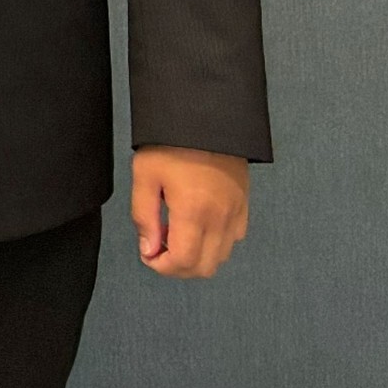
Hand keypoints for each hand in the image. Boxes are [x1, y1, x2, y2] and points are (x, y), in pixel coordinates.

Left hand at [131, 145, 250, 278]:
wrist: (207, 119)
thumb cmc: (170, 144)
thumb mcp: (145, 175)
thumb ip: (144, 216)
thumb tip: (149, 249)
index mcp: (194, 211)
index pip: (183, 262)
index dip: (161, 266)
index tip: (147, 252)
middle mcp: (220, 218)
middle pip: (204, 268)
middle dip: (177, 267)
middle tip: (159, 245)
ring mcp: (236, 213)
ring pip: (221, 257)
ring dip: (196, 256)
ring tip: (175, 232)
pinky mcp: (244, 206)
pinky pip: (233, 240)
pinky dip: (214, 244)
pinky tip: (196, 225)